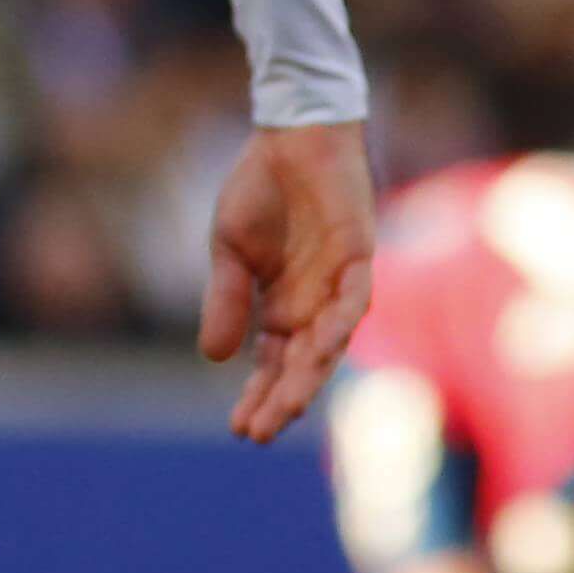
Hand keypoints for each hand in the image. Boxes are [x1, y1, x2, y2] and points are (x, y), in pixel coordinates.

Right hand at [198, 118, 374, 443]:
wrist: (290, 138)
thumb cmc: (260, 190)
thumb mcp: (228, 252)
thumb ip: (225, 301)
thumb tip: (212, 359)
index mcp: (281, 306)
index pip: (272, 364)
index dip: (257, 395)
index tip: (238, 429)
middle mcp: (315, 304)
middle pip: (301, 365)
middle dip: (281, 400)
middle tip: (259, 434)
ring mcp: (340, 283)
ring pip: (329, 344)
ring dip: (310, 376)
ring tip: (287, 408)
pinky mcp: (360, 256)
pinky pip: (355, 299)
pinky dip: (339, 324)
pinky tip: (319, 345)